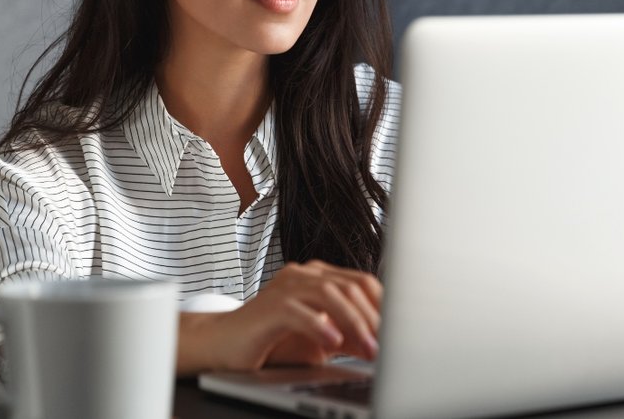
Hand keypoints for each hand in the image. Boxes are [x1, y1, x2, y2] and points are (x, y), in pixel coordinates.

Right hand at [175, 260, 381, 372]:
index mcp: (319, 277)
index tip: (400, 332)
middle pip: (351, 286)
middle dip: (374, 317)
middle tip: (387, 346)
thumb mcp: (320, 339)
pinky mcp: (269, 306)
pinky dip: (320, 326)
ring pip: (330, 294)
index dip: (384, 306)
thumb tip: (382, 343)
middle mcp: (304, 275)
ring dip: (355, 323)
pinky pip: (300, 311)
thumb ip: (349, 336)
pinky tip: (333, 344)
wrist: (223, 344)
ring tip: (369, 349)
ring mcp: (286, 287)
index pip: (362, 282)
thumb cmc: (271, 340)